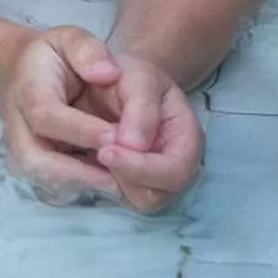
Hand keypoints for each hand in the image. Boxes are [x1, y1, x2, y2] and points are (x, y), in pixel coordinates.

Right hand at [0, 25, 129, 204]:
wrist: (18, 69)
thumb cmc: (51, 55)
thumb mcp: (70, 38)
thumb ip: (88, 50)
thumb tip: (108, 75)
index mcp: (27, 90)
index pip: (48, 116)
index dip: (83, 130)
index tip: (119, 138)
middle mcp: (17, 125)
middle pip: (36, 160)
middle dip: (78, 172)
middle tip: (120, 175)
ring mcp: (20, 148)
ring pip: (42, 179)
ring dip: (81, 184)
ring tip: (121, 183)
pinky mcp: (30, 164)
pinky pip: (50, 185)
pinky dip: (79, 188)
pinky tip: (110, 183)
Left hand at [85, 51, 204, 213]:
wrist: (120, 81)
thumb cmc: (132, 77)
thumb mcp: (139, 77)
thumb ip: (140, 107)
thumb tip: (132, 145)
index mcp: (188, 140)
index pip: (174, 172)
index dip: (141, 167)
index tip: (106, 150)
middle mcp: (177, 167)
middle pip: (156, 196)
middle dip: (124, 175)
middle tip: (96, 150)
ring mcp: (156, 181)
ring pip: (136, 201)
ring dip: (112, 180)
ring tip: (95, 150)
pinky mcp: (133, 186)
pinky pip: (119, 197)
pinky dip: (102, 182)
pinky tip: (90, 157)